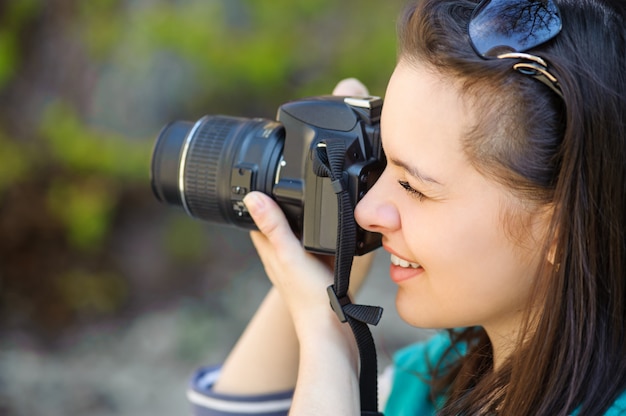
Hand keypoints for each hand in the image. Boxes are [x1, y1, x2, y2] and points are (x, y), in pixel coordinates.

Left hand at [244, 191, 334, 327]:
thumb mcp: (290, 253)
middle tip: (292, 189)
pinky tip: (333, 233)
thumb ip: (274, 226)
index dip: (258, 204)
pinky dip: (322, 239)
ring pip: (299, 239)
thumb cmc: (309, 296)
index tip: (262, 185)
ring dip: (304, 224)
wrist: (331, 328)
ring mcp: (301, 268)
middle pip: (279, 228)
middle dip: (284, 210)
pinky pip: (317, 250)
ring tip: (314, 205)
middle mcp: (283, 260)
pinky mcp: (318, 274)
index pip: (256, 223)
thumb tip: (251, 198)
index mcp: (271, 253)